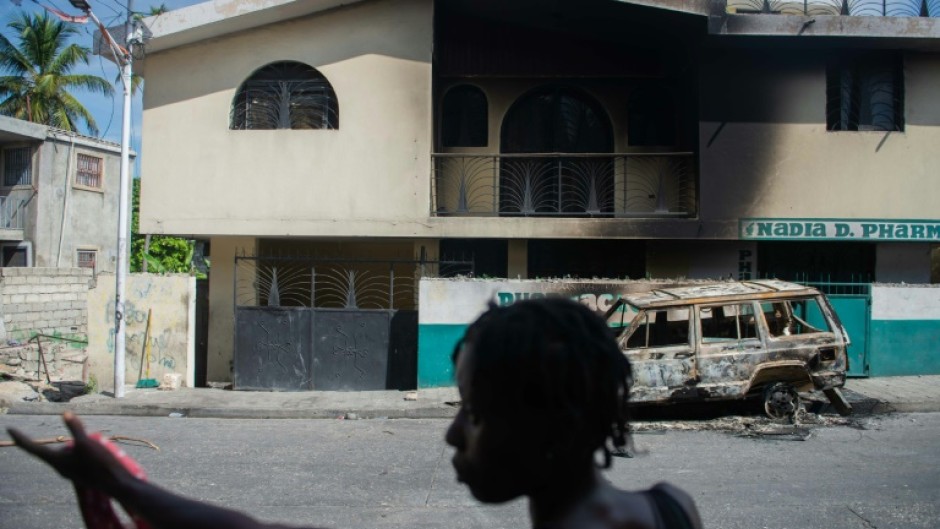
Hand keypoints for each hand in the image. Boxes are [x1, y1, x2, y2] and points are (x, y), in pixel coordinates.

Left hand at [7, 412, 135, 496]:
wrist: (116, 483)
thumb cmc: (99, 464)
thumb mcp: (86, 443)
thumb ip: (75, 428)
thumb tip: (65, 413)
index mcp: (57, 461)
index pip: (33, 448)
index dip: (21, 438)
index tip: (10, 429)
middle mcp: (61, 468)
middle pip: (55, 449)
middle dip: (65, 440)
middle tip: (77, 434)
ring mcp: (72, 471)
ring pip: (69, 452)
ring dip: (77, 445)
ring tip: (94, 444)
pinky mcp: (82, 472)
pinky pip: (78, 457)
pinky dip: (83, 450)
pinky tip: (97, 449)